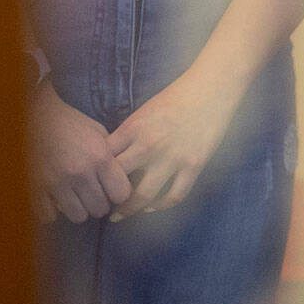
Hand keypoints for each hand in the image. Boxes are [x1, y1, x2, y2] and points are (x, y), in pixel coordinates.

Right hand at [30, 82, 131, 223]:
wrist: (36, 118)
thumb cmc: (72, 124)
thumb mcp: (100, 134)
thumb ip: (111, 157)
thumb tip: (124, 177)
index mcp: (100, 158)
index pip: (121, 194)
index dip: (119, 194)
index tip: (114, 191)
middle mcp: (81, 174)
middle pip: (100, 209)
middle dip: (101, 204)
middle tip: (95, 195)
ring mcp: (56, 184)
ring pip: (78, 216)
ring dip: (79, 209)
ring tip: (77, 198)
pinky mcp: (36, 189)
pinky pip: (50, 216)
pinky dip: (55, 211)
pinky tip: (57, 200)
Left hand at [108, 68, 243, 218]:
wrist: (212, 88)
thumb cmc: (177, 96)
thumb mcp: (144, 111)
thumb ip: (128, 134)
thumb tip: (113, 158)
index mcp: (133, 129)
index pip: (104, 159)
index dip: (94, 174)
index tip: (91, 184)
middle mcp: (148, 145)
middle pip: (117, 180)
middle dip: (106, 195)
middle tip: (101, 203)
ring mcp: (172, 157)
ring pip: (143, 195)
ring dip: (128, 210)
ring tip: (120, 215)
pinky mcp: (193, 165)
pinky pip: (174, 196)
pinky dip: (161, 206)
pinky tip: (152, 207)